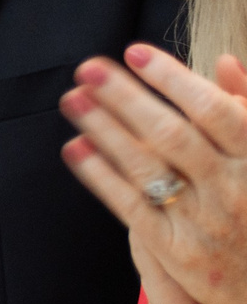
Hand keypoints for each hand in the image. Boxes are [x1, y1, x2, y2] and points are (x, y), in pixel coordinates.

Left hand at [62, 44, 246, 303]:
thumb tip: (222, 60)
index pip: (215, 110)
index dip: (173, 79)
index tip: (135, 52)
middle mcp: (234, 189)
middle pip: (172, 135)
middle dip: (125, 98)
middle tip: (87, 68)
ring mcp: (205, 221)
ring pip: (146, 167)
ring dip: (104, 129)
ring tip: (73, 98)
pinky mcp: (179, 251)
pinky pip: (132, 205)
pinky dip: (101, 175)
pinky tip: (77, 147)